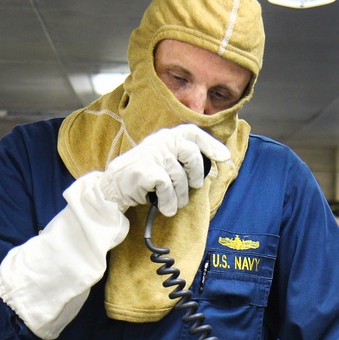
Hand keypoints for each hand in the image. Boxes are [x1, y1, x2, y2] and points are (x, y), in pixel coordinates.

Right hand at [100, 124, 229, 215]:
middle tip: (193, 186)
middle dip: (196, 174)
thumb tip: (216, 164)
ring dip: (180, 196)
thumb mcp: (166, 162)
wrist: (114, 188)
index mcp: (168, 137)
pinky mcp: (143, 170)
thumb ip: (185, 160)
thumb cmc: (145, 176)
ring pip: (179, 176)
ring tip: (174, 203)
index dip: (210, 144)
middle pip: (191, 153)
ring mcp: (151, 154)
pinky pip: (166, 186)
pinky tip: (164, 206)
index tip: (224, 157)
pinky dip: (168, 200)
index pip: (192, 133)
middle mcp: (160, 141)